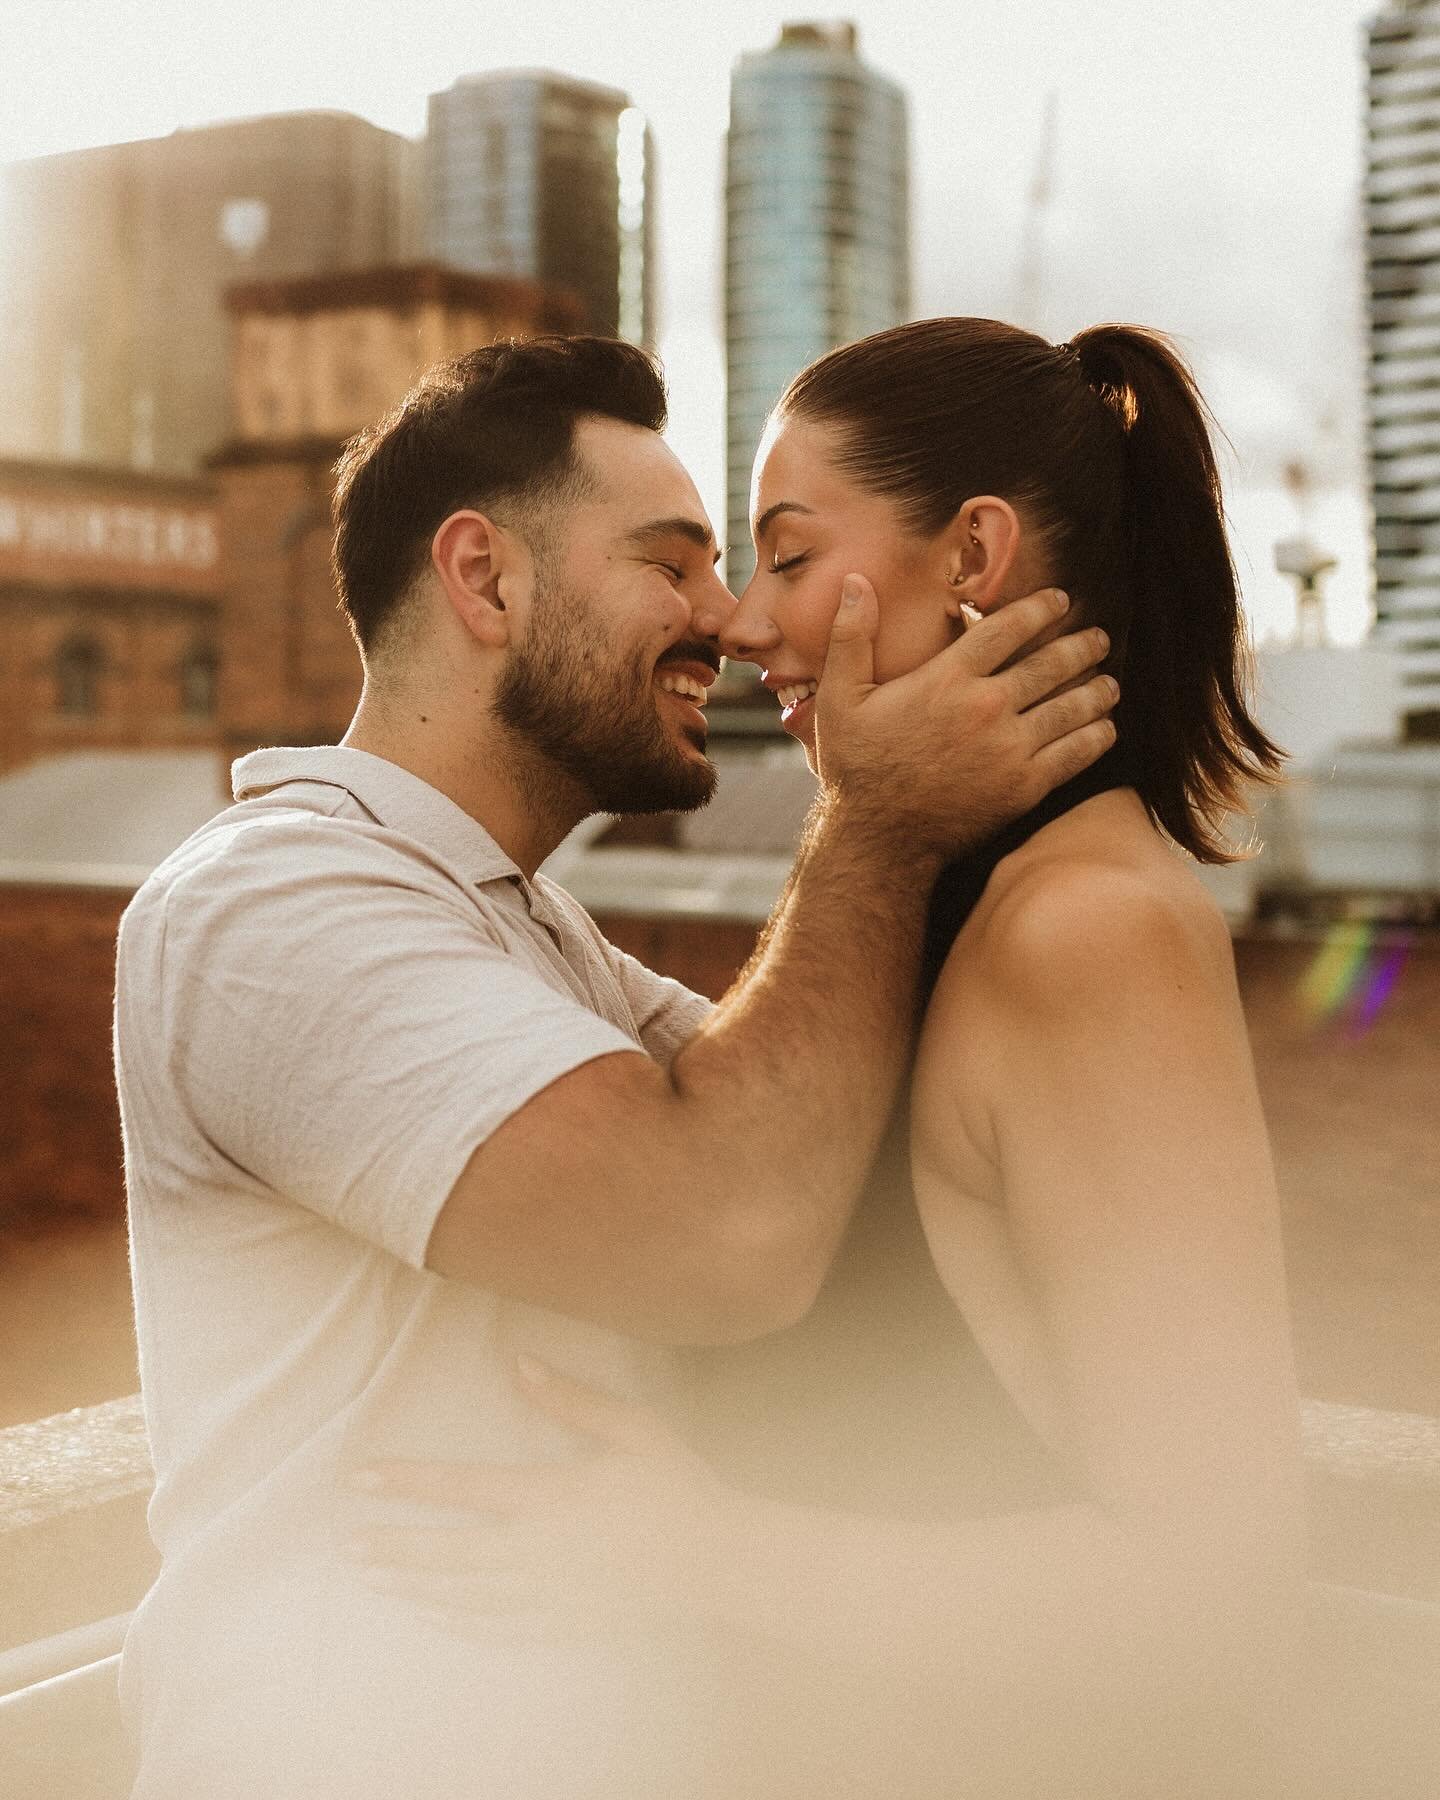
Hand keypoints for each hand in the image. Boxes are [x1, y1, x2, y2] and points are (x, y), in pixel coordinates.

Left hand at [346, 1357, 726, 1634]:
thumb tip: (518, 1363)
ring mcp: (547, 1593)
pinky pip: (498, 1627)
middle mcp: (536, 1551)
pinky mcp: (564, 1621)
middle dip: (395, 1547)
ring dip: (416, 1585)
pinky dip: (460, 1621)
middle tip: (350, 1548)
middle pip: (448, 1552)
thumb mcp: (630, 1428)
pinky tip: (439, 1615)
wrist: (718, 1561)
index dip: (408, 1482)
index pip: (461, 1488)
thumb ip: (570, 1400)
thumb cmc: (676, 1486)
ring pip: (464, 1594)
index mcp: (548, 1497)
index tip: (363, 1477)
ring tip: (377, 1580)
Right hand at [814, 576, 1117, 857]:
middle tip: (1100, 638)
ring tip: (1111, 682)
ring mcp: (1010, 748)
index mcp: (946, 678)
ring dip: (1098, 690)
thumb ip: (851, 637)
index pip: (1007, 628)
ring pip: (1071, 707)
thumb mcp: (840, 698)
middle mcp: (985, 707)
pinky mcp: (1024, 787)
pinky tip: (1106, 728)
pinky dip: (1097, 737)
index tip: (1061, 600)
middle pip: (1051, 663)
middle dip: (1082, 646)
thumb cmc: (855, 768)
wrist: (879, 840)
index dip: (1040, 609)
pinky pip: (1075, 753)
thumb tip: (856, 583)